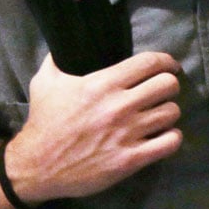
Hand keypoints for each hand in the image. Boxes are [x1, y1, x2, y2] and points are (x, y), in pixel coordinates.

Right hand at [8, 51, 182, 203]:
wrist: (36, 166)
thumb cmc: (43, 122)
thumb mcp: (45, 83)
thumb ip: (57, 59)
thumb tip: (62, 43)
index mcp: (103, 83)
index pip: (150, 63)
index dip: (166, 62)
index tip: (170, 66)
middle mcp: (119, 106)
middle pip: (167, 86)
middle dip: (169, 86)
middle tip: (163, 92)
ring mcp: (127, 133)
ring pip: (171, 113)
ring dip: (169, 112)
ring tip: (161, 115)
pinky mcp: (130, 159)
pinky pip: (169, 143)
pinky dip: (171, 138)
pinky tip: (163, 137)